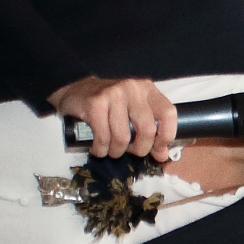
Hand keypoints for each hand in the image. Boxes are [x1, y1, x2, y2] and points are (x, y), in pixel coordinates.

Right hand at [49, 76, 176, 157]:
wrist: (75, 90)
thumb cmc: (109, 105)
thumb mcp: (134, 113)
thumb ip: (151, 131)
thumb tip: (163, 156)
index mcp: (147, 89)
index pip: (168, 113)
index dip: (166, 136)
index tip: (157, 149)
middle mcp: (132, 88)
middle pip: (147, 130)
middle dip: (139, 149)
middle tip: (130, 152)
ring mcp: (113, 94)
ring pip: (123, 137)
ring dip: (116, 151)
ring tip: (111, 149)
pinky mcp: (95, 103)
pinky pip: (103, 138)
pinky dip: (101, 150)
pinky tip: (98, 148)